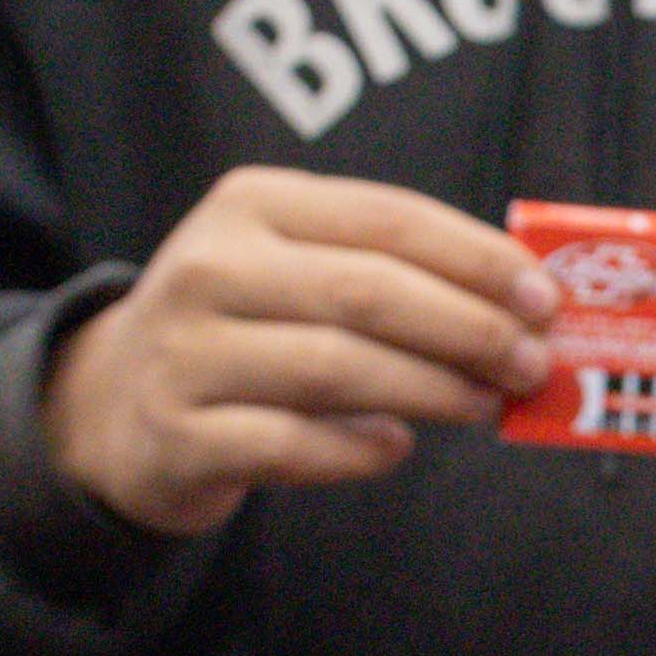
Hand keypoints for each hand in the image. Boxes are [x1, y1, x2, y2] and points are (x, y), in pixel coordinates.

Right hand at [41, 167, 555, 533]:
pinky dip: (355, 450)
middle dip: (468, 328)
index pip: (388, 219)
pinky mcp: (179, 435)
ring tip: (483, 404)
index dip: (478, 259)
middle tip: (531, 362)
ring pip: (336, 367)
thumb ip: (390, 274)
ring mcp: (187, 353)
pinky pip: (290, 444)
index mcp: (251, 205)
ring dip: (429, 389)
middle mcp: (211, 268)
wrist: (110, 408)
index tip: (545, 298)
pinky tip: (394, 448)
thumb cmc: (239, 332)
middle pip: (369, 292)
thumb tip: (522, 307)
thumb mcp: (291, 270)